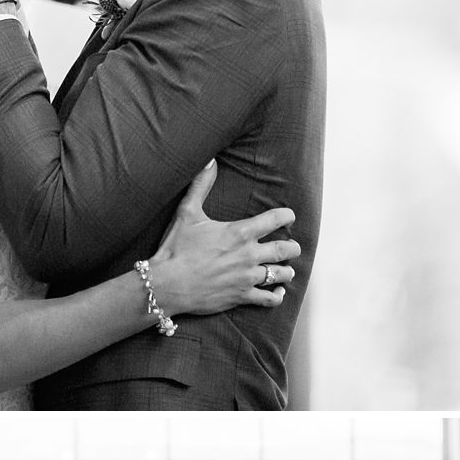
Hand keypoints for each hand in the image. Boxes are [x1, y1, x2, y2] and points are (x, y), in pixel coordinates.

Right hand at [148, 160, 299, 318]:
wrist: (167, 284)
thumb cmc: (176, 248)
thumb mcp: (187, 213)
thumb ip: (201, 185)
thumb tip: (209, 161)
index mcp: (240, 232)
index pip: (276, 219)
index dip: (287, 216)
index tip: (289, 217)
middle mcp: (249, 254)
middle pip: (285, 249)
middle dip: (292, 247)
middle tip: (292, 247)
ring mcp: (246, 277)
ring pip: (281, 274)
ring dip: (287, 271)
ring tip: (287, 270)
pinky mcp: (241, 296)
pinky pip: (268, 299)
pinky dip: (277, 295)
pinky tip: (277, 291)